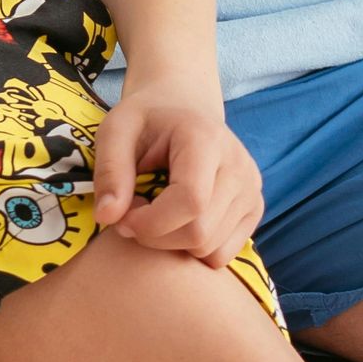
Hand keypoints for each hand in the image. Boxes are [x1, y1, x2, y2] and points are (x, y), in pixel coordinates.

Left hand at [91, 80, 263, 270]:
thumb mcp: (116, 130)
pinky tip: (178, 222)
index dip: (150, 223)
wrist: (183, 107)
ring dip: (173, 244)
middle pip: (200, 233)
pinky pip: (223, 254)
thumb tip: (108, 217)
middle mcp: (239, 164)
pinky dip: (194, 249)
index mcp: (206, 138)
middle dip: (156, 237)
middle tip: (134, 214)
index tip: (122, 216)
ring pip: (211, 249)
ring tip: (155, 213)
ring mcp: (252, 188)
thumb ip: (110, 170)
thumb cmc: (147, 120)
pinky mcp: (254, 208)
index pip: (190, 201)